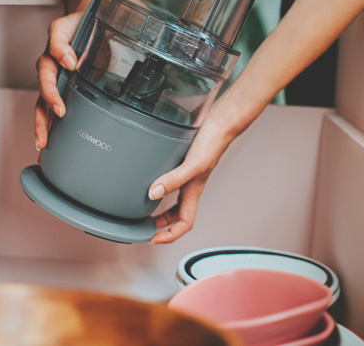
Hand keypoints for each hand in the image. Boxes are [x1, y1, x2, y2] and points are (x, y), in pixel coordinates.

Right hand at [34, 11, 83, 149]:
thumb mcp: (67, 26)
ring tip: (42, 144)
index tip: (61, 104)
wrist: (90, 22)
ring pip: (44, 105)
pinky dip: (51, 125)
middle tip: (48, 132)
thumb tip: (68, 61)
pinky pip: (53, 108)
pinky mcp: (65, 88)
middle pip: (42, 95)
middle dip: (44, 115)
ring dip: (42, 125)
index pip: (47, 74)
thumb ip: (62, 42)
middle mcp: (52, 69)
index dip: (52, 89)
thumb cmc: (79, 24)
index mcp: (51, 56)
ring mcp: (57, 80)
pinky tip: (51, 142)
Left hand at [147, 116, 233, 243]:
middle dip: (161, 226)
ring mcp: (188, 176)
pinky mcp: (184, 164)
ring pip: (173, 200)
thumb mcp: (192, 165)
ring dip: (159, 209)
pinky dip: (160, 187)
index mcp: (194, 192)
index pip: (184, 224)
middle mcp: (191, 187)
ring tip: (142, 211)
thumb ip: (173, 179)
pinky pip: (171, 183)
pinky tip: (151, 181)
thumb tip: (153, 194)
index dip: (169, 236)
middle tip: (143, 228)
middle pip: (176, 215)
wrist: (220, 124)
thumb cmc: (212, 144)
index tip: (153, 239)